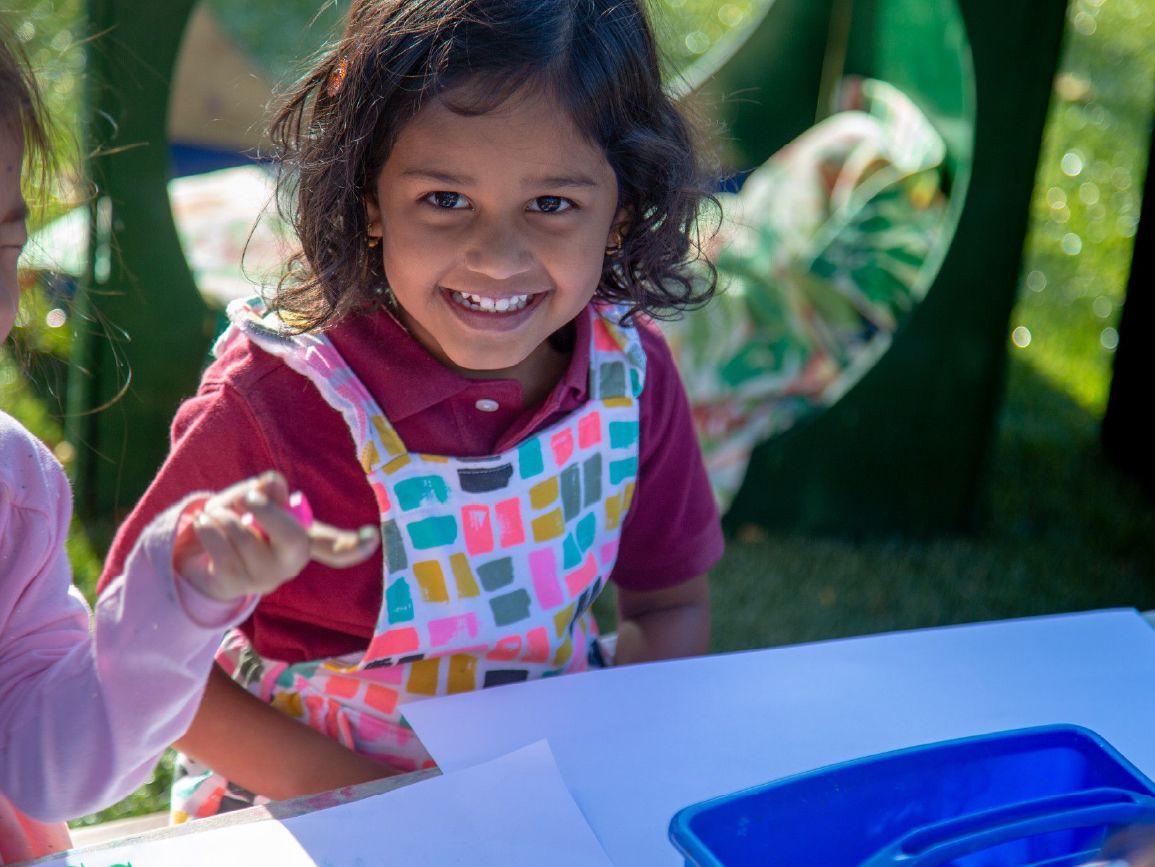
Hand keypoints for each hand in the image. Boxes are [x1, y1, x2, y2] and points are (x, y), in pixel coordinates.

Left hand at [173, 471, 378, 601]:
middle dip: (269, 513)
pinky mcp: (235, 584)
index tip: (372, 538)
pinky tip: (206, 525)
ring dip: (225, 516)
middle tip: (249, 497)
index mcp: (303, 540)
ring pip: (247, 538)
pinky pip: (220, 549)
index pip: (334, 546)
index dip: (354, 544)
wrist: (199, 557)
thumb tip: (271, 484)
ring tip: (216, 513)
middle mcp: (290, 563)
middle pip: (294, 540)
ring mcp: (264, 578)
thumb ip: (267, 491)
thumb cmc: (239, 523)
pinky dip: (208, 528)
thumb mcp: (254, 499)